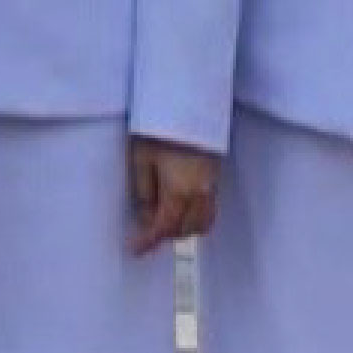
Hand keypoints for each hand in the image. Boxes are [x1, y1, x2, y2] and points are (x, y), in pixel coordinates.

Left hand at [128, 137, 218, 253]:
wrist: (189, 102)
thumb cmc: (160, 128)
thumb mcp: (141, 159)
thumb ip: (143, 191)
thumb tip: (145, 216)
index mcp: (180, 191)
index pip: (165, 228)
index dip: (148, 242)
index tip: (135, 250)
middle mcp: (201, 192)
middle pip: (187, 230)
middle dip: (166, 235)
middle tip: (145, 231)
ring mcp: (212, 184)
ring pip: (203, 222)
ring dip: (183, 228)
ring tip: (161, 218)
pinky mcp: (217, 175)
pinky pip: (210, 207)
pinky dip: (195, 215)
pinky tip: (178, 206)